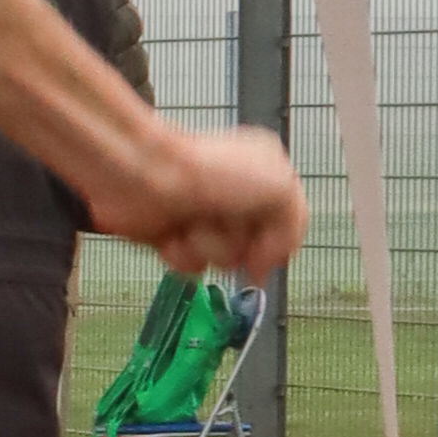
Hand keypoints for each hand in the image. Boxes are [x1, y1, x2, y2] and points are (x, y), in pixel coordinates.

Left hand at [113, 120, 307, 281]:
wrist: (143, 175)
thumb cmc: (208, 170)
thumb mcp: (279, 185)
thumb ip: (293, 223)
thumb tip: (269, 262)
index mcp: (263, 175)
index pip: (287, 228)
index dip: (278, 244)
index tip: (267, 249)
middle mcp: (235, 197)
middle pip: (255, 250)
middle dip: (239, 243)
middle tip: (224, 220)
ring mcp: (203, 218)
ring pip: (222, 261)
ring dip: (208, 246)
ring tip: (192, 222)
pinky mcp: (173, 237)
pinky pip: (190, 266)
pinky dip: (181, 254)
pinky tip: (172, 233)